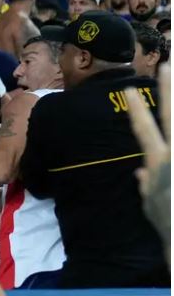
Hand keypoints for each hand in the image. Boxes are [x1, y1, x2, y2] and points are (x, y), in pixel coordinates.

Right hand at [124, 64, 170, 253]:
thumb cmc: (168, 229)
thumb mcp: (151, 207)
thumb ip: (146, 186)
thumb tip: (140, 170)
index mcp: (157, 163)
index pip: (143, 129)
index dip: (135, 109)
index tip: (126, 90)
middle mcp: (173, 156)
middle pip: (171, 116)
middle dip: (168, 90)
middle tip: (167, 66)